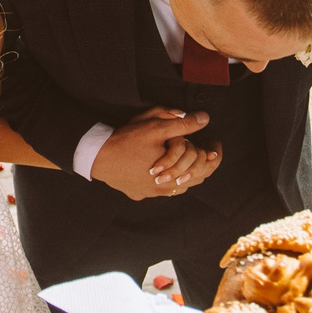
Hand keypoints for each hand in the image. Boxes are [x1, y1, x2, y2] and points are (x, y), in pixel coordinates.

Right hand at [92, 107, 215, 200]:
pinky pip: (161, 190)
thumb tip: (205, 119)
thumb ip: (183, 124)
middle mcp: (164, 188)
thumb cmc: (126, 140)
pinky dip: (169, 179)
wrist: (96, 156)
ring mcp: (151, 193)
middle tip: (205, 148)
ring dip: (186, 172)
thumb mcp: (156, 127)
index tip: (215, 143)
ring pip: (180, 186)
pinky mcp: (139, 193)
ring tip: (187, 158)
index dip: (214, 154)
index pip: (205, 166)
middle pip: (195, 179)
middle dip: (202, 162)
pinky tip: (166, 168)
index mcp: (174, 173)